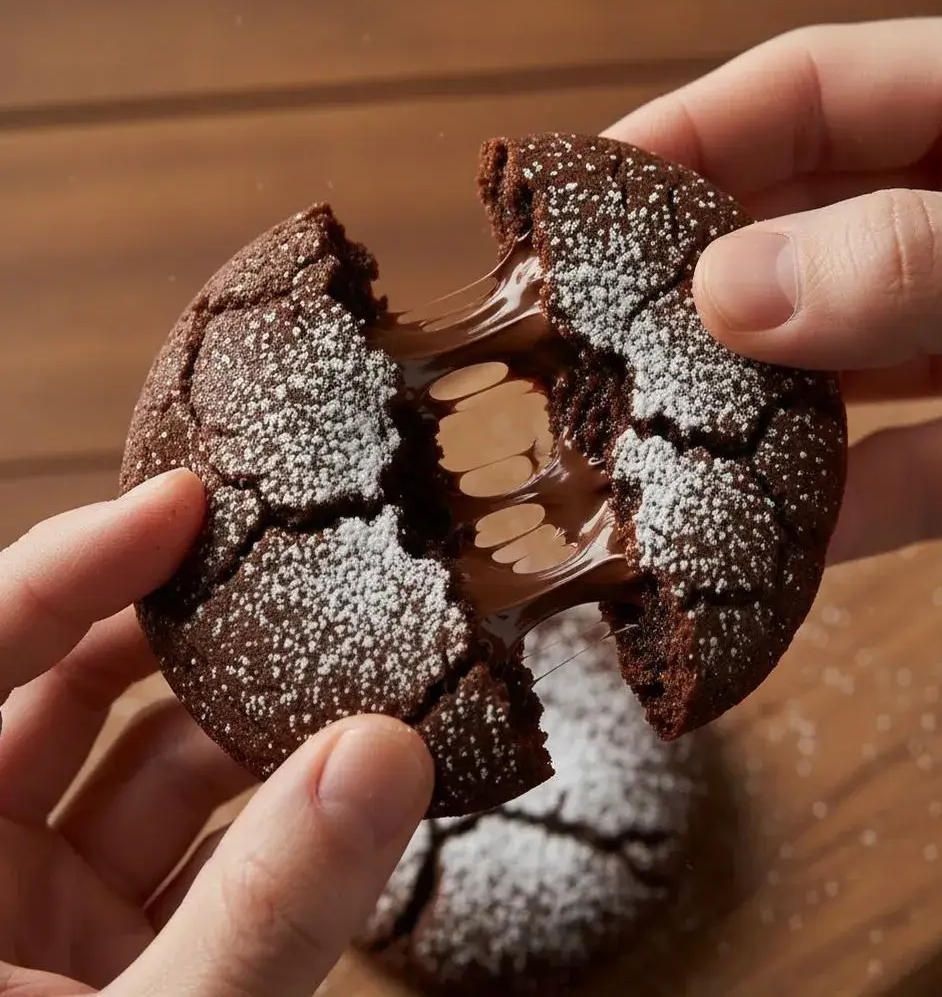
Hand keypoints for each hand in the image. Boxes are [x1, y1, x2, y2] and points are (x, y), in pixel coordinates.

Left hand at [0, 468, 432, 996]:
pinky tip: (351, 786)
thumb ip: (263, 910)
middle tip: (291, 574)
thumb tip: (386, 755)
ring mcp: (44, 916)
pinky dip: (274, 820)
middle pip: (74, 693)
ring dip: (255, 732)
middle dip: (192, 636)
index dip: (72, 561)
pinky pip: (199, 851)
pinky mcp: (114, 953)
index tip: (185, 501)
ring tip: (354, 682)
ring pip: (153, 774)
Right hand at [607, 11, 941, 561]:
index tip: (582, 195)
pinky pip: (888, 487)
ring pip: (825, 375)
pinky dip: (820, 522)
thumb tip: (736, 291)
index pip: (802, 97)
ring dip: (740, 418)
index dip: (684, 135)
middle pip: (790, 238)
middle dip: (686, 291)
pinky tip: (750, 548)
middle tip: (586, 340)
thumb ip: (924, 259)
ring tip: (640, 448)